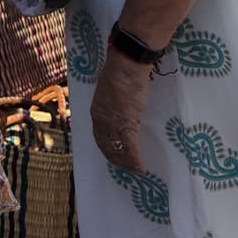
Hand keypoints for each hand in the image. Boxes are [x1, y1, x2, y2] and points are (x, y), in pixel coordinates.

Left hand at [91, 50, 153, 173]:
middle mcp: (102, 121)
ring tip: (134, 170)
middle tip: (125, 166)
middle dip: (115, 159)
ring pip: (118, 149)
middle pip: (106, 146)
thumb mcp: (109, 90)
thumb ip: (111, 102)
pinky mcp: (128, 124)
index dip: (106, 147)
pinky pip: (130, 147)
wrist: (126, 67)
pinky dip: (135, 160)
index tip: (113, 154)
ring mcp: (114, 124)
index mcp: (96, 112)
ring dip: (126, 163)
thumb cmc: (120, 73)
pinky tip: (141, 167)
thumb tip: (118, 104)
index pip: (99, 136)